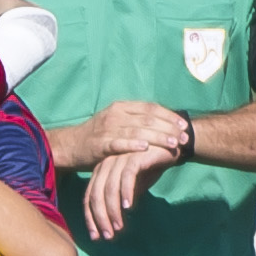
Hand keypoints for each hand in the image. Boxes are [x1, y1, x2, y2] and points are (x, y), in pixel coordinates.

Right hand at [57, 100, 190, 172]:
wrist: (71, 145)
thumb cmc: (99, 136)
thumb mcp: (118, 122)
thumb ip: (137, 122)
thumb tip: (164, 124)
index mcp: (122, 107)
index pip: (150, 108)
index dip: (169, 116)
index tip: (184, 126)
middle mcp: (115, 114)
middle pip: (147, 119)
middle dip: (168, 129)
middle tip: (184, 138)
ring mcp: (107, 128)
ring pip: (137, 131)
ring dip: (157, 137)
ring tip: (172, 144)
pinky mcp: (99, 143)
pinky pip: (118, 143)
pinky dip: (132, 145)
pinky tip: (145, 148)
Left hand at [82, 144, 176, 242]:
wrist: (173, 145)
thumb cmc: (151, 164)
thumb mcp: (135, 185)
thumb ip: (122, 199)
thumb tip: (114, 221)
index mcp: (101, 170)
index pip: (90, 197)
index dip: (91, 218)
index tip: (96, 237)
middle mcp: (106, 164)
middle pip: (96, 195)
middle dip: (100, 218)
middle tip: (107, 236)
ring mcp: (119, 158)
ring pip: (109, 188)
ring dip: (112, 210)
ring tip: (118, 227)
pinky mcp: (134, 155)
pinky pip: (126, 177)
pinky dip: (126, 193)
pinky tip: (128, 208)